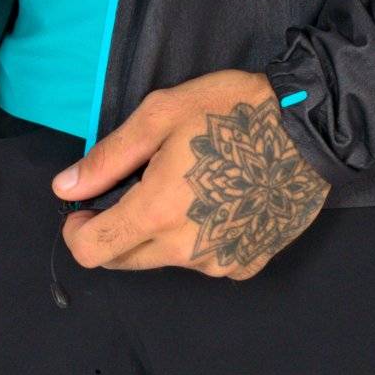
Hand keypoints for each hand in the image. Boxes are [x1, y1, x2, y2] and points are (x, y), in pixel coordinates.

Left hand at [55, 70, 329, 279]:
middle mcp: (186, 249)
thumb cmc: (233, 111)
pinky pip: (205, 260)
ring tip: (188, 184)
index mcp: (158, 211)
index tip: (85, 207)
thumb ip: (109, 157)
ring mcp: (219, 262)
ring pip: (165, 259)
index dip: (77, 230)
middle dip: (115, 228)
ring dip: (160, 232)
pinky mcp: (247, 264)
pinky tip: (218, 200)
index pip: (93, 250)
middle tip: (136, 185)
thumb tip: (66, 188)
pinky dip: (198, 238)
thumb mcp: (161, 115)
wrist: (308, 127)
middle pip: (125, 260)